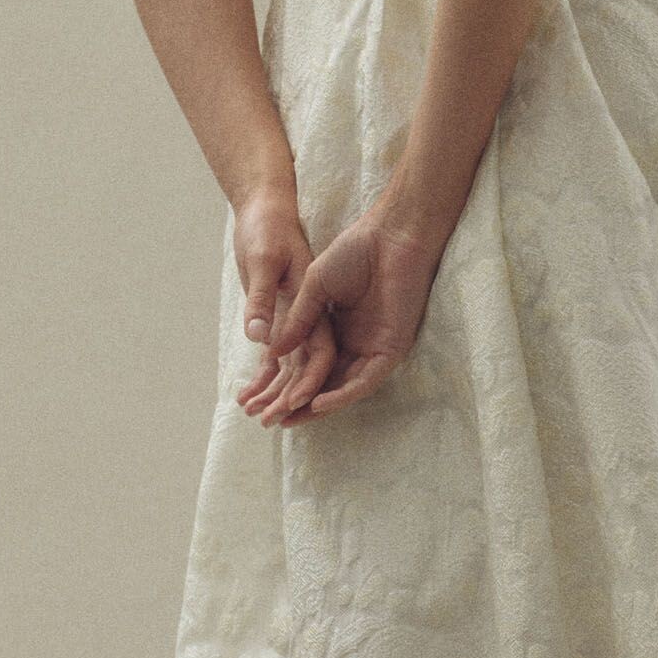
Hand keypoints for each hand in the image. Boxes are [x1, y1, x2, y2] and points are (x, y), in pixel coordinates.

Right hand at [245, 184, 450, 422]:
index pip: (313, 366)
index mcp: (338, 329)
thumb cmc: (354, 251)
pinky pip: (367, 379)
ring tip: (291, 419)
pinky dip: (344, 393)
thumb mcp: (313, 289)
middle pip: (327, 383)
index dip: (290, 383)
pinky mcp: (392, 348)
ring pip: (345, 387)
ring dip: (319, 406)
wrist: (389, 235)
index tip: (264, 399)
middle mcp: (356, 343)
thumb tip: (271, 353)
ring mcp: (374, 347)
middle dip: (301, 404)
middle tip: (273, 421)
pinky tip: (320, 403)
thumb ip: (297, 321)